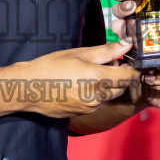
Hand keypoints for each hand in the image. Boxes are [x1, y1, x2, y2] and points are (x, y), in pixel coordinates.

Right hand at [9, 41, 138, 119]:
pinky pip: (98, 104)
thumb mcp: (80, 53)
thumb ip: (106, 51)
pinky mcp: (83, 114)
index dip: (131, 68)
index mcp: (98, 78)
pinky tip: (82, 85)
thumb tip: (126, 45)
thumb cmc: (52, 66)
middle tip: (108, 64)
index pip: (128, 77)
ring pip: (109, 96)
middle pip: (121, 88)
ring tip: (92, 73)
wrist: (28, 89)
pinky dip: (97, 94)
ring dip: (108, 86)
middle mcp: (97, 96)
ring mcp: (90, 108)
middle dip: (119, 76)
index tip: (126, 61)